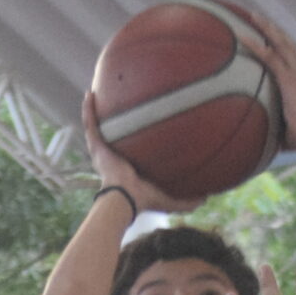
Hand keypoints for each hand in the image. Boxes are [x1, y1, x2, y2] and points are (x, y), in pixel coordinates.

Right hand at [81, 92, 201, 214]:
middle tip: (119, 106)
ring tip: (99, 94)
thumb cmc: (145, 200)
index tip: (142, 128)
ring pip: (98, 128)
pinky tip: (89, 94)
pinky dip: (88, 110)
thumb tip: (207, 197)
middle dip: (114, 124)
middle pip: (113, 137)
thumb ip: (187, 200)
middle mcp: (112, 159)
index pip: (131, 152)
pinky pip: (91, 124)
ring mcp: (103, 152)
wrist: (126, 198)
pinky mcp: (97, 147)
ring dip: (96, 112)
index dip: (134, 142)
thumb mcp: (170, 199)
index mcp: (128, 169)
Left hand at [226, 4, 295, 152]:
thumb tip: (258, 140)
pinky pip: (269, 57)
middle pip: (288, 44)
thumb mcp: (286, 130)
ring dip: (266, 28)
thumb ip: (274, 127)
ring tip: (252, 16)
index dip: (283, 44)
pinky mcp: (289, 79)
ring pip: (281, 43)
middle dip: (274, 29)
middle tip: (259, 18)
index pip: (294, 57)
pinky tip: (242, 36)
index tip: (272, 36)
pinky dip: (256, 45)